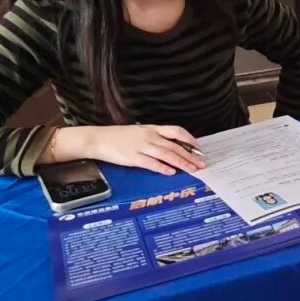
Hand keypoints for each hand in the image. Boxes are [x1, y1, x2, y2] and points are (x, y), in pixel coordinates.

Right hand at [80, 125, 205, 175]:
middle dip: (190, 155)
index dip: (190, 140)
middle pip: (175, 145)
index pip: (176, 131)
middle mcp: (149, 136)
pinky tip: (171, 172)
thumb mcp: (139, 131)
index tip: (199, 149)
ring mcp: (141, 146)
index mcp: (152, 128)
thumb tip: (172, 146)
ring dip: (181, 162)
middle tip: (201, 163)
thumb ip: (155, 137)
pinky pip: (151, 163)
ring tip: (192, 169)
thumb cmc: (118, 136)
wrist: (98, 139)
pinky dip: (162, 168)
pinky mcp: (132, 157)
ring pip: (166, 154)